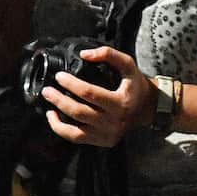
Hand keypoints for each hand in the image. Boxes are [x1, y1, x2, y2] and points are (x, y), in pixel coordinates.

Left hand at [40, 46, 157, 147]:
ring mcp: (107, 134)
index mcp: (121, 102)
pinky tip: (53, 117)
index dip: (71, 84)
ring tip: (49, 101)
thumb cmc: (136, 86)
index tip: (60, 76)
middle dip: (59, 99)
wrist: (148, 109)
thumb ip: (109, 55)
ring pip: (74, 128)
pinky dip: (60, 129)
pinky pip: (75, 138)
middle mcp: (114, 121)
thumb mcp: (128, 65)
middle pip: (79, 111)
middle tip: (48, 89)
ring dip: (57, 114)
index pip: (89, 93)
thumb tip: (84, 54)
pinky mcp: (101, 141)